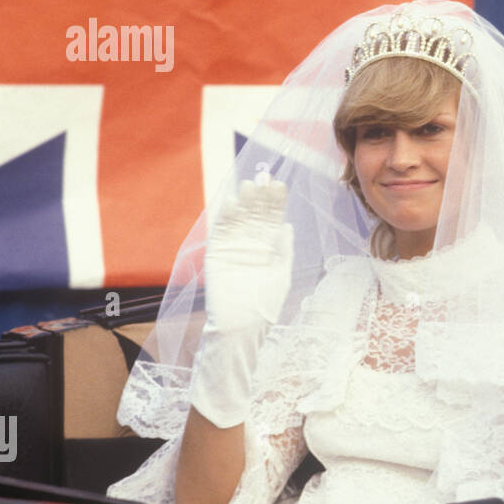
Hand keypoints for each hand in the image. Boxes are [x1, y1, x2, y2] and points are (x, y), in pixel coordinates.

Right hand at [203, 172, 294, 333]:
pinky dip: (225, 218)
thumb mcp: (281, 275)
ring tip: (248, 185)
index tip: (279, 184)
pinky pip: (220, 233)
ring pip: (238, 219)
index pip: (271, 218)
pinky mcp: (216, 255)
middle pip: (254, 215)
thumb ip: (283, 250)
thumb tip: (287, 226)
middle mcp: (250, 244)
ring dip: (242, 202)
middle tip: (263, 177)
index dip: (275, 202)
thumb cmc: (265, 305)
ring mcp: (233, 248)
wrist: (242, 327)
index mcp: (268, 247)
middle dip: (259, 197)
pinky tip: (231, 203)